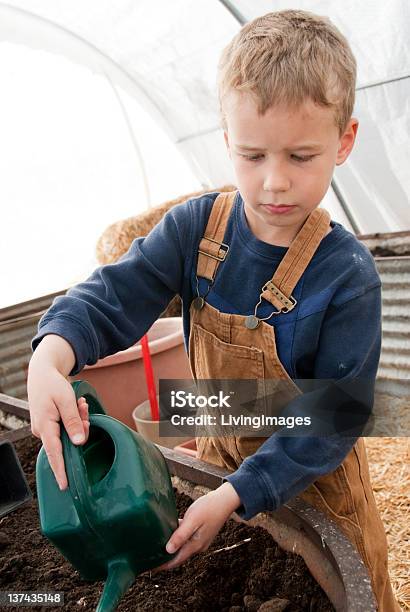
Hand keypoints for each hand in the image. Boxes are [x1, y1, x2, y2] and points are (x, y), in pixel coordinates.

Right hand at [28, 338, 89, 490]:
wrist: (42, 373)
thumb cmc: (53, 385)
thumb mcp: (66, 400)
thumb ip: (73, 421)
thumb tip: (78, 442)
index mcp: (45, 426)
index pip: (55, 454)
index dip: (61, 471)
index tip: (66, 486)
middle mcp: (42, 431)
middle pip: (67, 442)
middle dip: (80, 428)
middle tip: (82, 408)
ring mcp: (44, 429)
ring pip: (68, 434)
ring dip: (78, 421)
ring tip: (79, 403)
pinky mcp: (48, 425)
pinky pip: (65, 428)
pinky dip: (74, 419)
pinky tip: (77, 406)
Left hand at [155, 482, 240, 570]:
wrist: (225, 500)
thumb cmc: (209, 508)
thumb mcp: (192, 520)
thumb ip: (180, 535)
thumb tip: (168, 550)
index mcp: (195, 545)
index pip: (176, 560)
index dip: (163, 565)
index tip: (151, 568)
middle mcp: (198, 545)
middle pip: (178, 556)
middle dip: (165, 558)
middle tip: (151, 557)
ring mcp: (200, 539)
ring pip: (182, 547)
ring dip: (171, 547)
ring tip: (157, 545)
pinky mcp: (201, 532)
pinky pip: (186, 538)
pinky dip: (178, 537)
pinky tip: (170, 530)